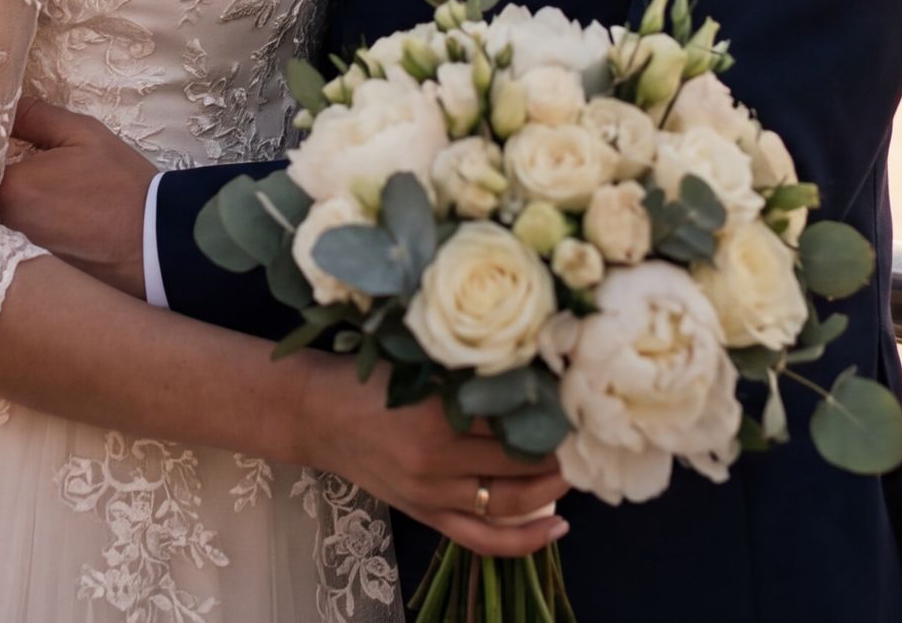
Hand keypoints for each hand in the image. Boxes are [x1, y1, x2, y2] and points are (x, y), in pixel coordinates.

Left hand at [0, 97, 156, 298]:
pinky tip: (24, 224)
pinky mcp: (28, 277)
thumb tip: (2, 102)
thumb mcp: (83, 135)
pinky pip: (2, 250)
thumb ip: (35, 116)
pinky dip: (3, 236)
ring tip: (2, 194)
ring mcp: (13, 258)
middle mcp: (2, 229)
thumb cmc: (121, 185)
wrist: (158, 246)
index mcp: (11, 190)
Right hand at [290, 356, 567, 557]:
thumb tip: (531, 367)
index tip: (578, 396)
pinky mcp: (425, 513)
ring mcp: (431, 492)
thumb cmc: (364, 375)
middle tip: (588, 431)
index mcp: (435, 410)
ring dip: (552, 486)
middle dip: (562, 447)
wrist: (313, 413)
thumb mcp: (415, 361)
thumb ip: (465, 369)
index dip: (553, 408)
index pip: (515, 415)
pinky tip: (558, 527)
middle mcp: (437, 457)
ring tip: (577, 467)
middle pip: (521, 460)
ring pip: (511, 499)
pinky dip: (524, 540)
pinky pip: (483, 538)